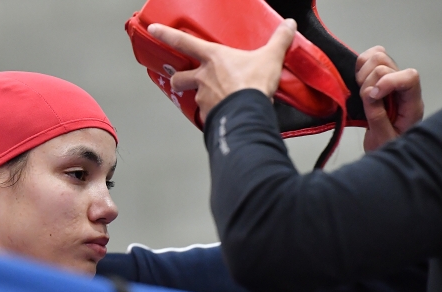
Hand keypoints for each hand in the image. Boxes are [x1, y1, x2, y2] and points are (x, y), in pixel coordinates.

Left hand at [147, 19, 297, 121]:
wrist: (248, 113)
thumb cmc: (253, 84)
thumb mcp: (270, 57)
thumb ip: (279, 40)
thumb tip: (288, 26)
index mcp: (213, 58)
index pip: (183, 41)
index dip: (166, 34)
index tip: (152, 29)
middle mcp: (203, 77)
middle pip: (179, 76)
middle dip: (177, 78)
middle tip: (181, 80)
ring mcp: (203, 97)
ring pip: (191, 97)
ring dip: (197, 97)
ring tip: (210, 100)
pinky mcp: (208, 114)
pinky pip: (206, 114)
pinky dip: (212, 114)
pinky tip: (223, 114)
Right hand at [356, 46, 423, 151]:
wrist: (385, 159)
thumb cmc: (387, 150)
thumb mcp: (383, 139)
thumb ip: (378, 116)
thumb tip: (370, 93)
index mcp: (412, 105)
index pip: (409, 77)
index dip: (387, 81)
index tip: (371, 97)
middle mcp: (403, 89)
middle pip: (388, 64)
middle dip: (369, 80)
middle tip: (364, 100)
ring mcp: (391, 82)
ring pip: (379, 56)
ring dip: (364, 72)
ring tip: (361, 91)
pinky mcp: (378, 80)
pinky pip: (370, 58)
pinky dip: (361, 65)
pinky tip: (358, 82)